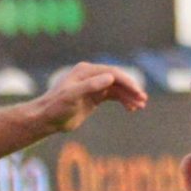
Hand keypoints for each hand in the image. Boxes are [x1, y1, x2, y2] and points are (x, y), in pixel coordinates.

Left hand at [33, 62, 149, 133]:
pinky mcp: (94, 97)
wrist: (46, 119)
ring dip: (129, 96)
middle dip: (131, 89)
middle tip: (143, 100)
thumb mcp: (72, 96)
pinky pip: (113, 96)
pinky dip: (123, 101)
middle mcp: (91, 76)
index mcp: (85, 71)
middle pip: (117, 80)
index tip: (138, 93)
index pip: (112, 73)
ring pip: (117, 89)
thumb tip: (110, 77)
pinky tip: (131, 109)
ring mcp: (93, 86)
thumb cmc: (56, 107)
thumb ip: (90, 86)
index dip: (127, 82)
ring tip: (140, 106)